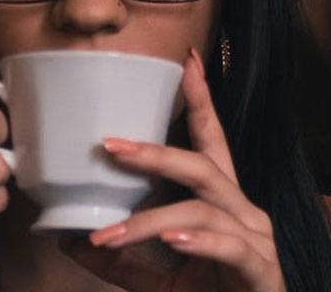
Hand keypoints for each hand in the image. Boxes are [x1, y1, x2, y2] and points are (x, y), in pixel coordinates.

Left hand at [62, 48, 285, 291]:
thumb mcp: (156, 277)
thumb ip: (120, 258)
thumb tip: (70, 239)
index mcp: (220, 200)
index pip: (210, 140)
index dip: (201, 100)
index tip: (187, 61)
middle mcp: (241, 210)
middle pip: (202, 165)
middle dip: (156, 152)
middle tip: (110, 146)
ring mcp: (254, 238)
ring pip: (201, 210)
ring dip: (151, 220)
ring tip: (110, 233)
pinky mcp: (260, 269)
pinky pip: (229, 246)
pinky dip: (197, 242)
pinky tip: (171, 241)